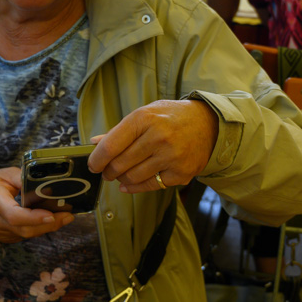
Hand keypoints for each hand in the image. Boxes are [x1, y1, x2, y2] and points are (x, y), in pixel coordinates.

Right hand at [0, 167, 75, 242]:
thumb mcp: (3, 174)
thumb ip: (24, 178)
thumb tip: (46, 183)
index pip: (14, 215)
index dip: (34, 218)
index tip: (51, 214)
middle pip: (24, 229)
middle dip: (49, 224)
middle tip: (68, 216)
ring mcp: (0, 233)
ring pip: (26, 234)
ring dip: (47, 227)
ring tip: (65, 217)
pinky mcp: (5, 238)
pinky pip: (24, 235)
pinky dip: (38, 229)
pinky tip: (49, 220)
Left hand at [88, 100, 217, 193]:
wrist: (208, 124)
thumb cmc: (172, 117)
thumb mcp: (146, 114)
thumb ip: (120, 131)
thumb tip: (95, 143)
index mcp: (145, 118)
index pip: (111, 145)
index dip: (97, 159)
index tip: (93, 165)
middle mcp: (158, 137)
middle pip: (120, 164)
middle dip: (108, 171)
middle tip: (106, 172)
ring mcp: (171, 157)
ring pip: (133, 177)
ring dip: (121, 179)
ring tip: (120, 175)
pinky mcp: (181, 173)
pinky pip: (150, 185)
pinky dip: (135, 187)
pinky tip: (129, 184)